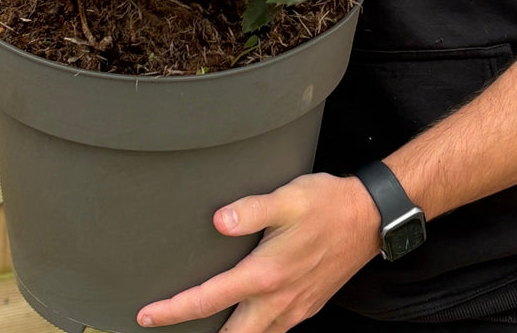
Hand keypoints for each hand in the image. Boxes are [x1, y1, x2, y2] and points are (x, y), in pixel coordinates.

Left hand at [136, 172, 379, 332]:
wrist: (370, 219)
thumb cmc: (327, 204)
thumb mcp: (287, 198)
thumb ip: (250, 210)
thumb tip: (217, 221)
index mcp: (265, 275)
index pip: (209, 300)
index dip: (173, 310)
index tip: (146, 315)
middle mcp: (277, 301)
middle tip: (171, 328)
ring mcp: (294, 309)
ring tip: (203, 328)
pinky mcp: (307, 307)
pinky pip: (274, 332)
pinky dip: (253, 332)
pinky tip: (247, 319)